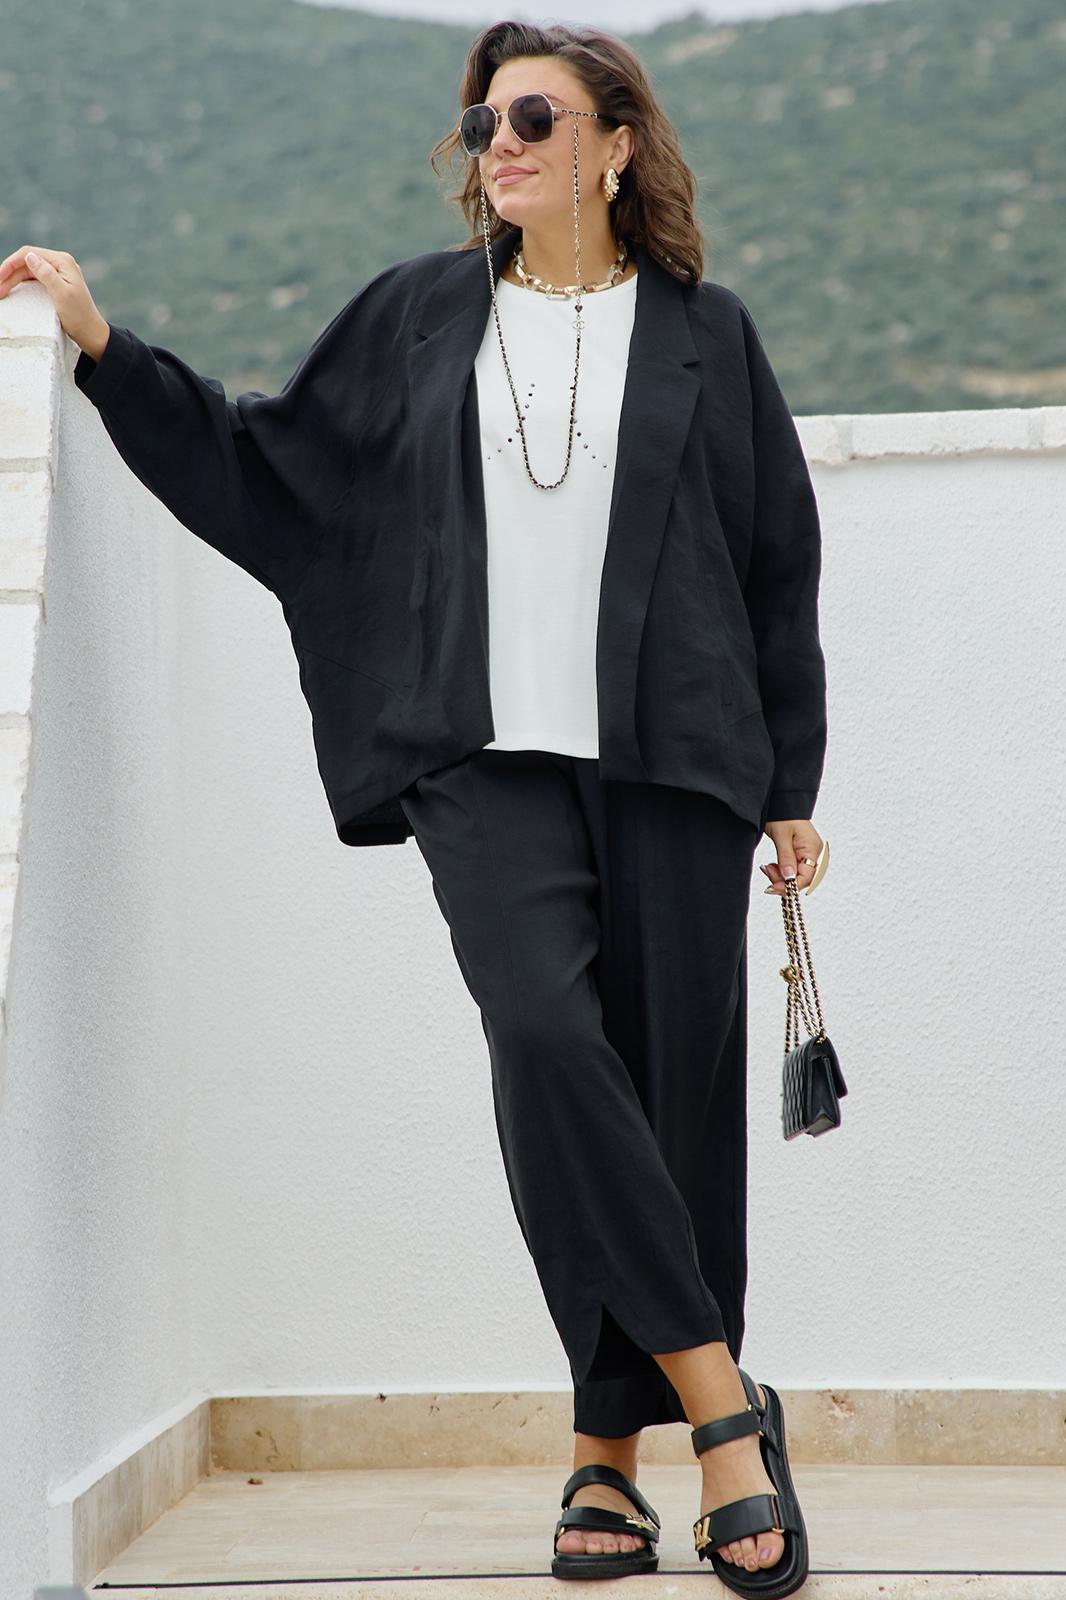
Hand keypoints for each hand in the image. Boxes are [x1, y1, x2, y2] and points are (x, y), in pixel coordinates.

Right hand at [0, 245, 110, 360]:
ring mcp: (58, 273)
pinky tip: (13, 292)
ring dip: (13, 280)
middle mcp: (60, 264)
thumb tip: (29, 256)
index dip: (10, 263)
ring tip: (1, 293)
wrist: (91, 334)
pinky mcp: (56, 284)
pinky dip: (21, 285)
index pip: (29, 254)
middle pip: (26, 262)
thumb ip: (46, 274)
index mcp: (62, 261)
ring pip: (28, 271)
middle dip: (9, 274)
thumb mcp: (62, 295)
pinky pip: (33, 279)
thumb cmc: (79, 316)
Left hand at [760, 818, 823, 894]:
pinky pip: (792, 868)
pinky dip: (781, 870)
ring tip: (767, 868)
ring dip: (780, 876)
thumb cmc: (782, 813)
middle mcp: (813, 851)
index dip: (790, 885)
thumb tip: (789, 879)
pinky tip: (771, 866)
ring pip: (796, 874)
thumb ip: (786, 858)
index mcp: (812, 847)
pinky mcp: (799, 851)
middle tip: (767, 872)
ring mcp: (807, 852)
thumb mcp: (781, 836)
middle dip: (783, 880)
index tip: (772, 888)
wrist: (780, 801)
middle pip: (802, 878)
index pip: (806, 877)